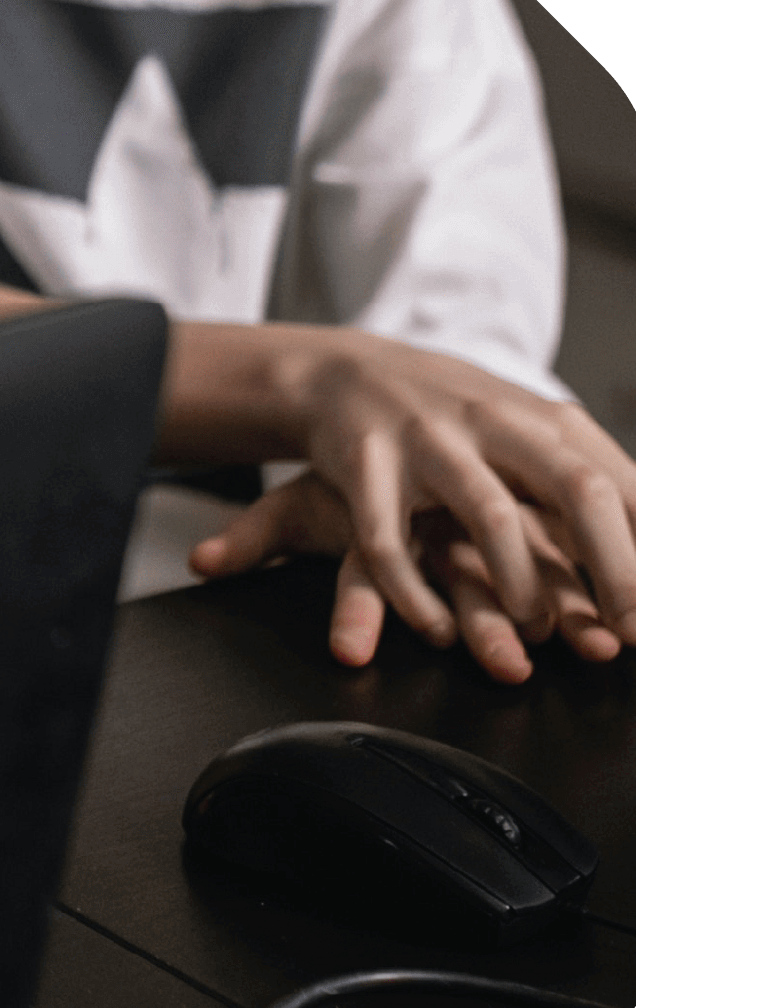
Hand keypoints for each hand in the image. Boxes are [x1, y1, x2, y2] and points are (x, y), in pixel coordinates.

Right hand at [180, 330, 634, 676]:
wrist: (340, 370)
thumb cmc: (454, 417)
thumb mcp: (528, 427)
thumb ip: (594, 476)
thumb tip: (668, 550)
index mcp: (543, 419)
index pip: (623, 484)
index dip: (654, 553)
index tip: (668, 616)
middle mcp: (492, 421)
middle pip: (577, 490)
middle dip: (615, 572)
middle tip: (628, 637)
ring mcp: (427, 439)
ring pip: (491, 515)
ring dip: (522, 588)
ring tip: (534, 636)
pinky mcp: (363, 462)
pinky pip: (391, 542)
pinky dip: (417, 596)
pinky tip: (437, 629)